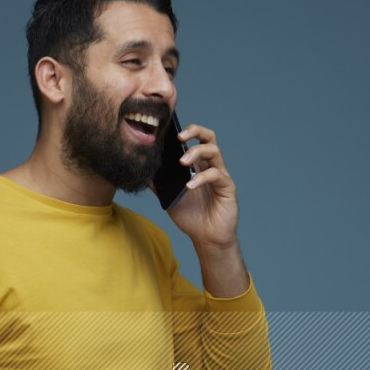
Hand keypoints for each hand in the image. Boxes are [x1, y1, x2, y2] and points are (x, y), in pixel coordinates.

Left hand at [159, 122, 239, 247]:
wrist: (207, 238)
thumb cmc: (191, 216)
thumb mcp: (169, 197)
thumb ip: (158, 184)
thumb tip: (141, 171)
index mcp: (197, 165)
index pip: (195, 139)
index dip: (186, 131)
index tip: (169, 132)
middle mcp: (210, 165)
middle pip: (208, 137)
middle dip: (195, 131)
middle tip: (180, 137)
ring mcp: (220, 175)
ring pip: (214, 151)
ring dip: (196, 152)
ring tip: (182, 162)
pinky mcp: (227, 187)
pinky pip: (216, 175)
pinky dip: (201, 177)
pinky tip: (190, 185)